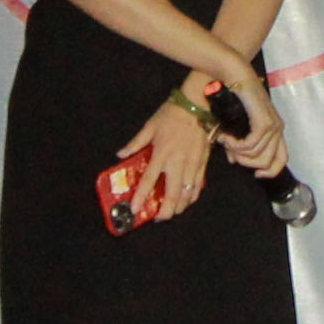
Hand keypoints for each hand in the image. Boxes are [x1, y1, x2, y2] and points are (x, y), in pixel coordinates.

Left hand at [117, 85, 221, 224]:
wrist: (198, 104)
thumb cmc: (172, 114)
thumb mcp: (149, 126)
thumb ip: (135, 143)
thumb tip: (120, 154)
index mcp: (162, 153)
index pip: (149, 180)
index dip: (141, 196)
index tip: (134, 209)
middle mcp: (177, 161)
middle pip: (172, 193)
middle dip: (165, 210)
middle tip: (159, 219)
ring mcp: (192, 163)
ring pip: (187, 193)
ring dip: (180, 206)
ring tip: (172, 212)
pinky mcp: (203, 162)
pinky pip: (198, 184)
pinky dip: (193, 196)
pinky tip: (188, 201)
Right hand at [212, 84, 289, 180]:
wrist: (235, 76)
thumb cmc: (235, 98)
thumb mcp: (237, 125)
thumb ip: (238, 145)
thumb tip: (234, 161)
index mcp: (275, 131)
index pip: (281, 160)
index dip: (270, 172)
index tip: (255, 175)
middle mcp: (278, 129)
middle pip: (267, 163)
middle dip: (246, 163)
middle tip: (231, 153)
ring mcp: (273, 125)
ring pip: (256, 155)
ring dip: (236, 152)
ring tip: (225, 140)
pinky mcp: (264, 122)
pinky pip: (250, 145)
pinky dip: (235, 145)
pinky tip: (226, 137)